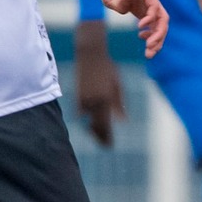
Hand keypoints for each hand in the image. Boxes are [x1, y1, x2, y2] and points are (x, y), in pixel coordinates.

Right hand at [73, 21, 125, 147]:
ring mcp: (84, 99)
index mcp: (106, 99)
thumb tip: (123, 121)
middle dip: (100, 137)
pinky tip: (90, 123)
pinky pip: (81, 112)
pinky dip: (86, 118)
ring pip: (87, 120)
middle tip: (106, 146)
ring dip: (93, 130)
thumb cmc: (108, 68)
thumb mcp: (118, 85)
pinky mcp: (77, 95)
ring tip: (99, 137)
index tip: (110, 146)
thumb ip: (119, 104)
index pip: (106, 124)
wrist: (90, 55)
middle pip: (96, 126)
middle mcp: (94, 101)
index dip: (107, 137)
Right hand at [96, 0, 166, 59]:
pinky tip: (142, 25)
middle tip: (149, 54)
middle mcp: (147, 4)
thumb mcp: (109, 1)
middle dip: (157, 42)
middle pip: (161, 26)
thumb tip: (129, 7)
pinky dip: (151, 17)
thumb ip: (119, 8)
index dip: (152, 40)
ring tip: (149, 44)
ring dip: (158, 33)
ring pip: (162, 18)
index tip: (144, 48)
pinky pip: (154, 5)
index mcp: (138, 9)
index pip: (153, 28)